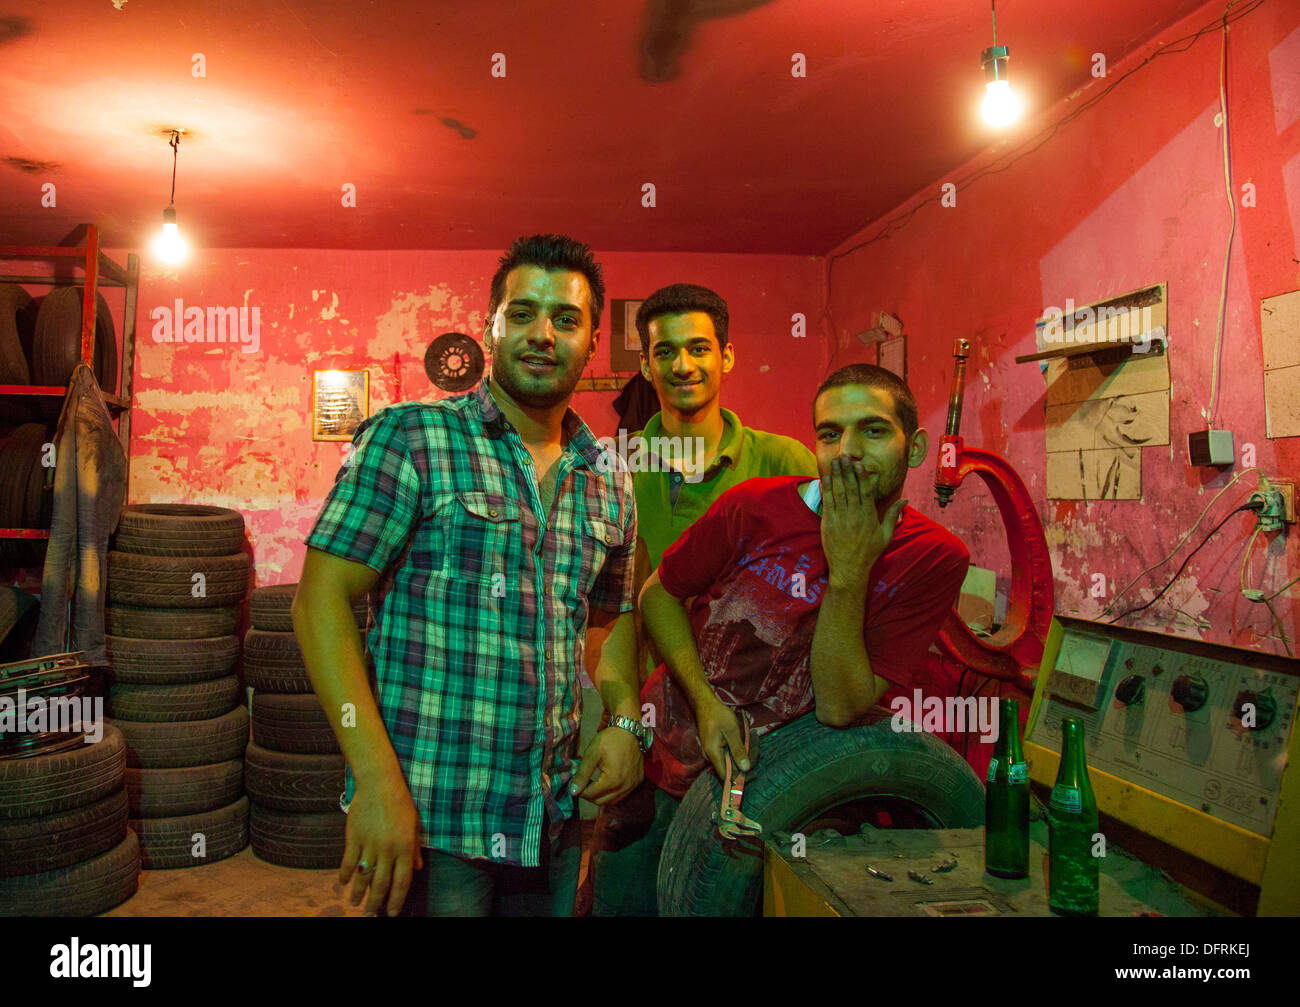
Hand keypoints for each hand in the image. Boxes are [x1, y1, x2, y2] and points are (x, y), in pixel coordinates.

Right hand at [339, 770, 423, 916]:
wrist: (380, 783)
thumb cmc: (401, 803)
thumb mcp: (414, 826)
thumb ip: (415, 849)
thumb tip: (419, 869)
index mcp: (405, 847)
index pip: (402, 882)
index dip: (397, 900)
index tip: (392, 913)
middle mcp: (388, 849)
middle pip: (381, 884)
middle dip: (376, 903)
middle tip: (371, 915)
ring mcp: (369, 843)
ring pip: (363, 876)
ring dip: (358, 893)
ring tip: (355, 904)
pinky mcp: (353, 836)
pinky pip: (348, 861)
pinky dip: (345, 874)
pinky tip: (343, 882)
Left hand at [572, 724, 643, 804]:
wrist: (628, 729)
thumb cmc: (609, 740)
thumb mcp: (591, 754)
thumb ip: (582, 774)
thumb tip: (573, 791)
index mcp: (613, 780)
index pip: (592, 795)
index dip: (580, 792)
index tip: (575, 785)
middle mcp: (625, 786)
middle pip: (602, 802)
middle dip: (589, 796)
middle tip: (583, 785)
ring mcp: (633, 785)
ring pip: (613, 801)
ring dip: (601, 797)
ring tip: (594, 785)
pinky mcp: (638, 781)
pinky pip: (622, 794)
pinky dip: (612, 793)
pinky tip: (606, 783)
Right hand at [696, 697, 752, 780]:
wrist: (705, 704)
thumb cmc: (718, 715)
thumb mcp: (731, 731)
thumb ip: (738, 750)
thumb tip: (746, 769)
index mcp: (713, 754)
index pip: (726, 776)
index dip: (740, 779)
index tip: (753, 774)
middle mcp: (711, 757)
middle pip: (731, 769)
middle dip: (747, 762)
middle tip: (757, 749)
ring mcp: (712, 752)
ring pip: (731, 761)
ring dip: (745, 754)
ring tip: (753, 739)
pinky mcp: (715, 748)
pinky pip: (728, 754)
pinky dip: (739, 749)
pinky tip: (747, 740)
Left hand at [820, 457, 904, 589]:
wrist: (850, 568)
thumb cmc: (869, 552)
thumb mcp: (886, 535)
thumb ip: (894, 515)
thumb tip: (905, 500)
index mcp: (870, 516)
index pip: (866, 491)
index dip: (862, 476)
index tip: (859, 464)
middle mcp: (856, 515)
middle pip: (851, 487)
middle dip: (848, 470)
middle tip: (845, 456)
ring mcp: (841, 518)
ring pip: (839, 492)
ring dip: (837, 475)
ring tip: (836, 462)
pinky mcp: (829, 523)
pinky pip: (828, 502)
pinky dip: (827, 489)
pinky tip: (826, 477)